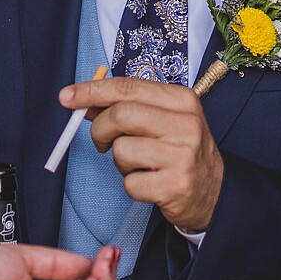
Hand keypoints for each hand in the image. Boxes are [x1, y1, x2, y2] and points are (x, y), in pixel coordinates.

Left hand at [63, 75, 225, 232]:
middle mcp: (186, 123)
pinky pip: (129, 183)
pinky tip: (150, 183)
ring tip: (140, 165)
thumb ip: (126, 107)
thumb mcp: (161, 120)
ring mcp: (183, 155)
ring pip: (121, 151)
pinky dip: (131, 186)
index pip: (127, 87)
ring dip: (120, 162)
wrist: (214, 192)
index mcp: (182, 99)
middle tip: (102, 142)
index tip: (66, 97)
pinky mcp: (175, 186)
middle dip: (100, 130)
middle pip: (120, 116)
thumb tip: (83, 101)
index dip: (91, 91)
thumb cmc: (179, 151)